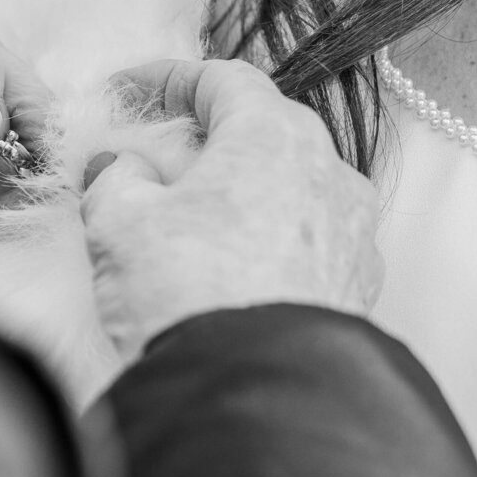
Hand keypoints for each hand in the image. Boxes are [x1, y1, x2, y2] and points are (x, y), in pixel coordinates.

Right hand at [80, 58, 382, 365]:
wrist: (253, 397)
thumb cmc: (188, 294)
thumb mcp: (118, 221)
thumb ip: (117, 177)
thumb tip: (124, 168)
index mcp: (274, 133)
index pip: (223, 79)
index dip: (170, 79)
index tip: (131, 91)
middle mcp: (329, 170)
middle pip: (264, 130)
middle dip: (209, 138)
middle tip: (158, 157)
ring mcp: (353, 231)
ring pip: (291, 188)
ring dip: (243, 194)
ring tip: (191, 225)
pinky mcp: (359, 287)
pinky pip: (308, 243)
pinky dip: (268, 243)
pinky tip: (230, 272)